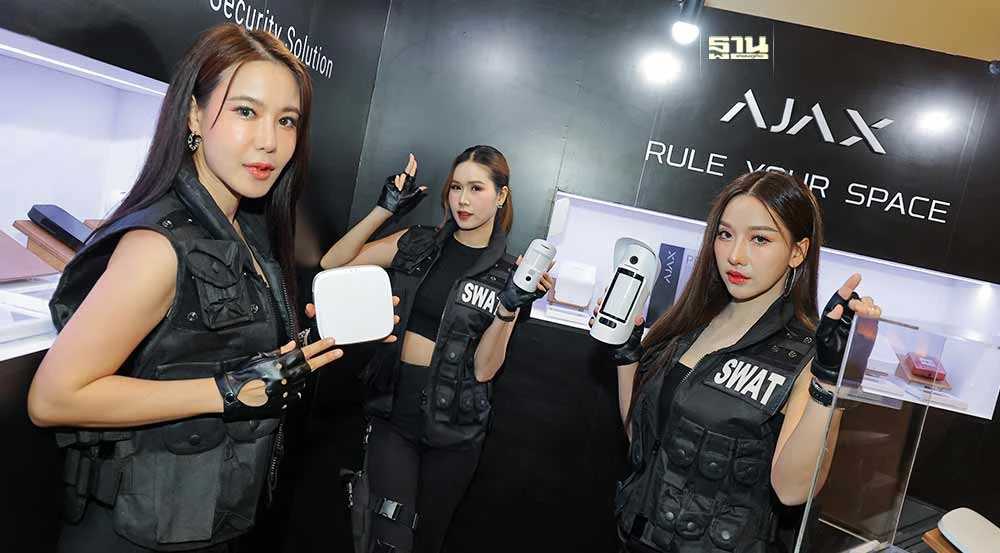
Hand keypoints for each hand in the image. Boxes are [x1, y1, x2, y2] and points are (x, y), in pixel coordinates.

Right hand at [215, 338, 342, 419]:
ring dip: (301, 377)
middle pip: (310, 367)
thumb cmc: (241, 374)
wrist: (228, 394)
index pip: (304, 353)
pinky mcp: (280, 405)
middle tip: (338, 352)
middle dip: (325, 359)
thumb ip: (279, 352)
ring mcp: (284, 393)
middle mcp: (284, 378)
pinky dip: (293, 392)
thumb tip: (293, 344)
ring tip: (289, 376)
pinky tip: (285, 389)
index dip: (319, 347)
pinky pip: (294, 397)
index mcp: (278, 364)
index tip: (331, 342)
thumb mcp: (259, 358)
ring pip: (302, 383)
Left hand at [302, 297, 401, 344]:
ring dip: (388, 319)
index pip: (359, 297)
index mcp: (347, 309)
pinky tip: (390, 336)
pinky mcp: (363, 338)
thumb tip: (310, 308)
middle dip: (386, 303)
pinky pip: (376, 337)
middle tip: (393, 300)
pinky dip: (384, 337)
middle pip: (374, 307)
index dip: (370, 292)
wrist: (323, 348)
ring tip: (394, 318)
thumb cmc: (322, 331)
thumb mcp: (318, 320)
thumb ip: (315, 313)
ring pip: (378, 320)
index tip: (379, 288)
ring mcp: (361, 327)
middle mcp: (356, 316)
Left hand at [376, 153, 426, 216]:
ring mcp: (393, 182)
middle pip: (405, 171)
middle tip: (411, 156)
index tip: (414, 161)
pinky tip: (395, 186)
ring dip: (401, 179)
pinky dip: (395, 181)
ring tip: (398, 187)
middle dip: (409, 164)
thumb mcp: (409, 198)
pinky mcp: (388, 181)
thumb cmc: (397, 204)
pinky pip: (393, 178)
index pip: (411, 175)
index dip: (413, 167)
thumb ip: (417, 191)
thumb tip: (425, 187)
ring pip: (399, 176)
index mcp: (406, 187)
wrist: (386, 207)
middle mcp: (399, 183)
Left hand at [498, 257, 553, 311]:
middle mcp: (538, 282)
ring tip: (540, 278)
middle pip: (548, 277)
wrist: (510, 298)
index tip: (551, 262)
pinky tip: (538, 285)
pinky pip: (543, 291)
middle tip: (543, 272)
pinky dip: (542, 288)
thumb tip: (520, 258)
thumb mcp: (514, 274)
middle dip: (547, 274)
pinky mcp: (538, 294)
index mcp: (534, 277)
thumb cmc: (512, 288)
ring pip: (548, 284)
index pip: (544, 270)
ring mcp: (539, 289)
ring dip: (546, 281)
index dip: (548, 266)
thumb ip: (517, 265)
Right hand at [589, 291, 644, 364]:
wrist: (623, 358)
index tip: (612, 288)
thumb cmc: (631, 347)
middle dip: (604, 300)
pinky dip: (592, 321)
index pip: (620, 302)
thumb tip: (639, 318)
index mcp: (625, 318)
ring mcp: (608, 325)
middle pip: (608, 306)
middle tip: (603, 300)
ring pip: (600, 313)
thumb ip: (638, 327)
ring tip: (598, 309)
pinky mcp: (601, 331)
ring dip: (597, 309)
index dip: (615, 293)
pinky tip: (593, 321)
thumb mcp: (637, 336)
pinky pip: (594, 324)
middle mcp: (616, 319)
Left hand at [812, 273, 881, 384]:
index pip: (841, 296)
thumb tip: (838, 308)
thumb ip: (829, 321)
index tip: (857, 277)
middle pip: (857, 299)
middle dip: (859, 301)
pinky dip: (875, 313)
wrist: (836, 368)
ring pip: (867, 305)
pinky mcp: (868, 327)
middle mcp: (846, 314)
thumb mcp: (823, 337)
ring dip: (868, 305)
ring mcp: (858, 320)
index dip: (849, 285)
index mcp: (833, 314)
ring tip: (866, 313)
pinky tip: (873, 316)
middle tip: (860, 309)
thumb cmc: (827, 352)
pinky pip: (874, 315)